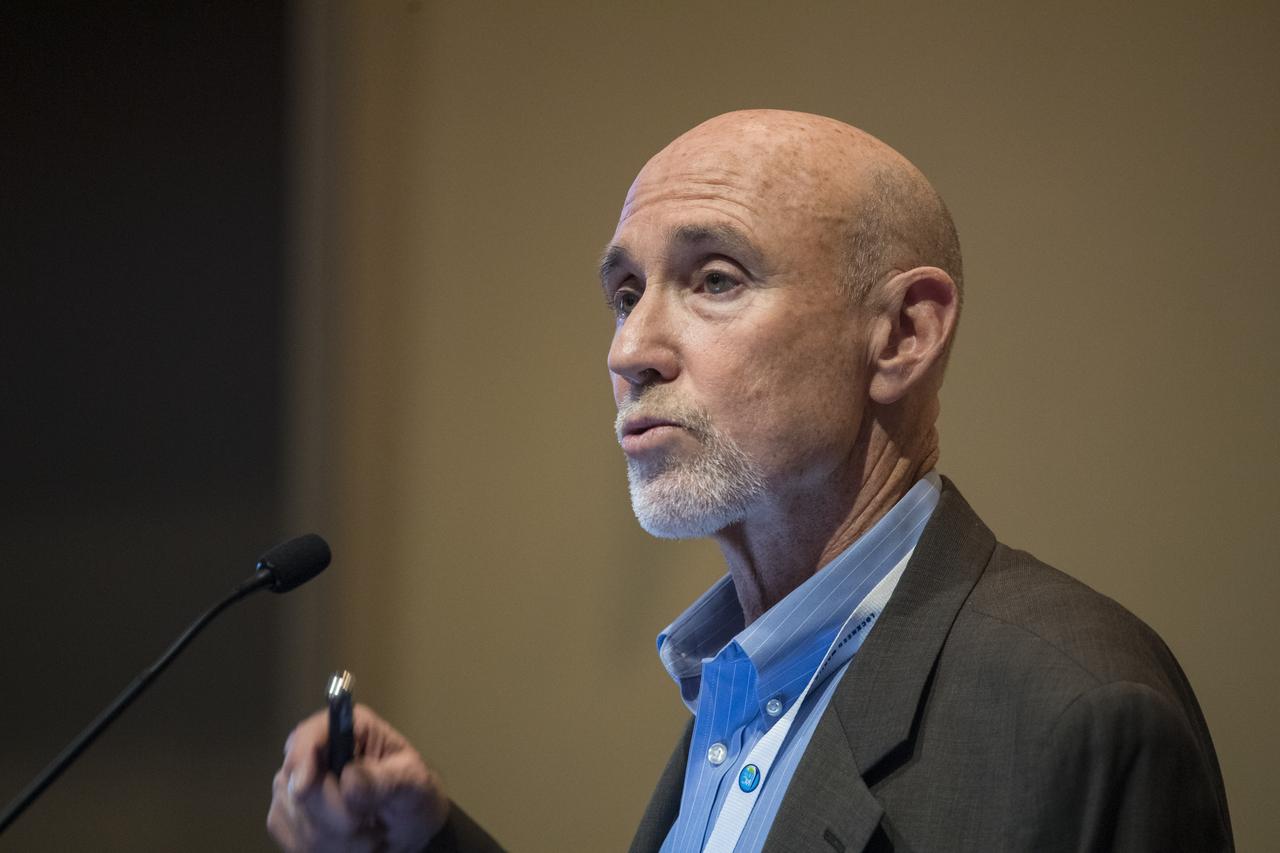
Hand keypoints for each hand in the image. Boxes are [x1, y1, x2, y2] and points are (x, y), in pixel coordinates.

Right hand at [268, 703, 448, 851]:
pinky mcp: (290, 816)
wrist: (409, 827)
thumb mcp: (413, 783)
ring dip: (334, 837)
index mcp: (350, 728)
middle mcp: (318, 751)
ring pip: (295, 816)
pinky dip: (323, 848)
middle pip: (299, 784)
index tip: (304, 789)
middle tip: (368, 825)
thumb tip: (348, 779)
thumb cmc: (413, 794)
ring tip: (367, 835)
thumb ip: (385, 780)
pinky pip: (292, 838)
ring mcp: (297, 784)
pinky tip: (349, 845)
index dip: (301, 759)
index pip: (309, 734)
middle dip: (333, 814)